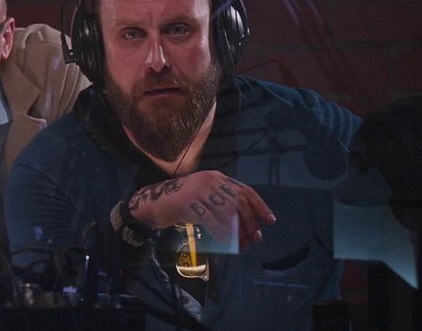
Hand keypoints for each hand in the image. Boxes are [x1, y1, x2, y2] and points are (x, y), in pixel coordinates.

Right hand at [127, 170, 275, 249]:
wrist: (151, 203)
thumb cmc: (179, 203)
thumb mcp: (204, 196)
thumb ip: (222, 201)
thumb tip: (247, 221)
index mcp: (216, 177)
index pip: (245, 190)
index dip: (260, 206)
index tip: (269, 221)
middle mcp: (210, 181)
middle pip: (239, 203)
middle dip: (250, 222)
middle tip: (255, 237)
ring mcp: (198, 191)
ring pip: (227, 214)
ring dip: (238, 232)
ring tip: (243, 244)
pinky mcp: (188, 203)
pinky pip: (212, 221)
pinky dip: (223, 234)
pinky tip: (229, 244)